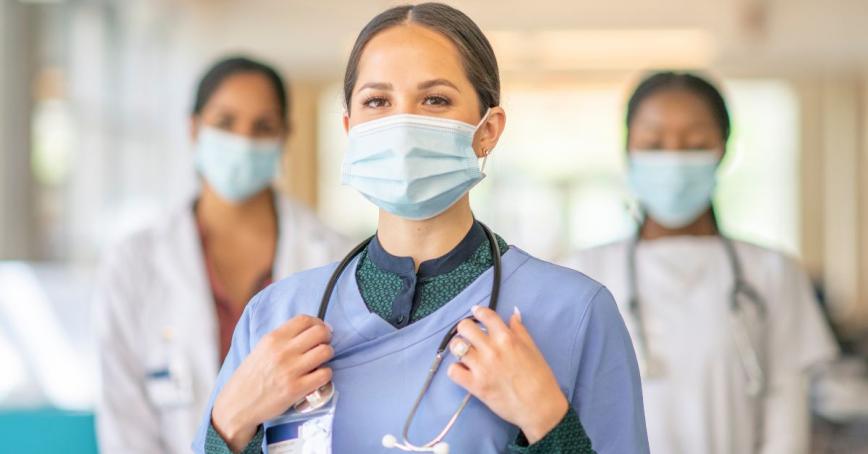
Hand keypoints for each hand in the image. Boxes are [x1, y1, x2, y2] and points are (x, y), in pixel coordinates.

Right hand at [212, 315, 333, 450]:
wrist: (237, 404)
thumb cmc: (251, 377)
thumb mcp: (261, 349)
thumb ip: (283, 338)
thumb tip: (312, 329)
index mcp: (273, 339)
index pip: (305, 320)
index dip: (318, 323)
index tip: (320, 330)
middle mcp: (282, 351)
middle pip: (320, 332)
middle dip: (327, 337)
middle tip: (323, 345)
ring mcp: (290, 370)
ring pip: (326, 351)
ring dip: (327, 355)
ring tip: (319, 362)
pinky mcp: (296, 389)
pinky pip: (325, 374)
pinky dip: (325, 374)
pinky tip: (317, 377)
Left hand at [447, 306, 567, 443]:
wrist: (540, 407)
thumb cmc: (540, 377)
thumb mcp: (533, 348)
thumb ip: (520, 330)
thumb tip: (513, 313)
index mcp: (507, 338)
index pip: (485, 315)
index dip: (478, 311)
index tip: (476, 312)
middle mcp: (492, 350)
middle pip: (464, 327)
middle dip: (466, 329)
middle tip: (470, 336)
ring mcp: (481, 367)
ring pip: (456, 347)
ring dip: (459, 348)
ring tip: (465, 353)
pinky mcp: (475, 385)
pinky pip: (453, 371)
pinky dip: (456, 369)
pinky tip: (464, 370)